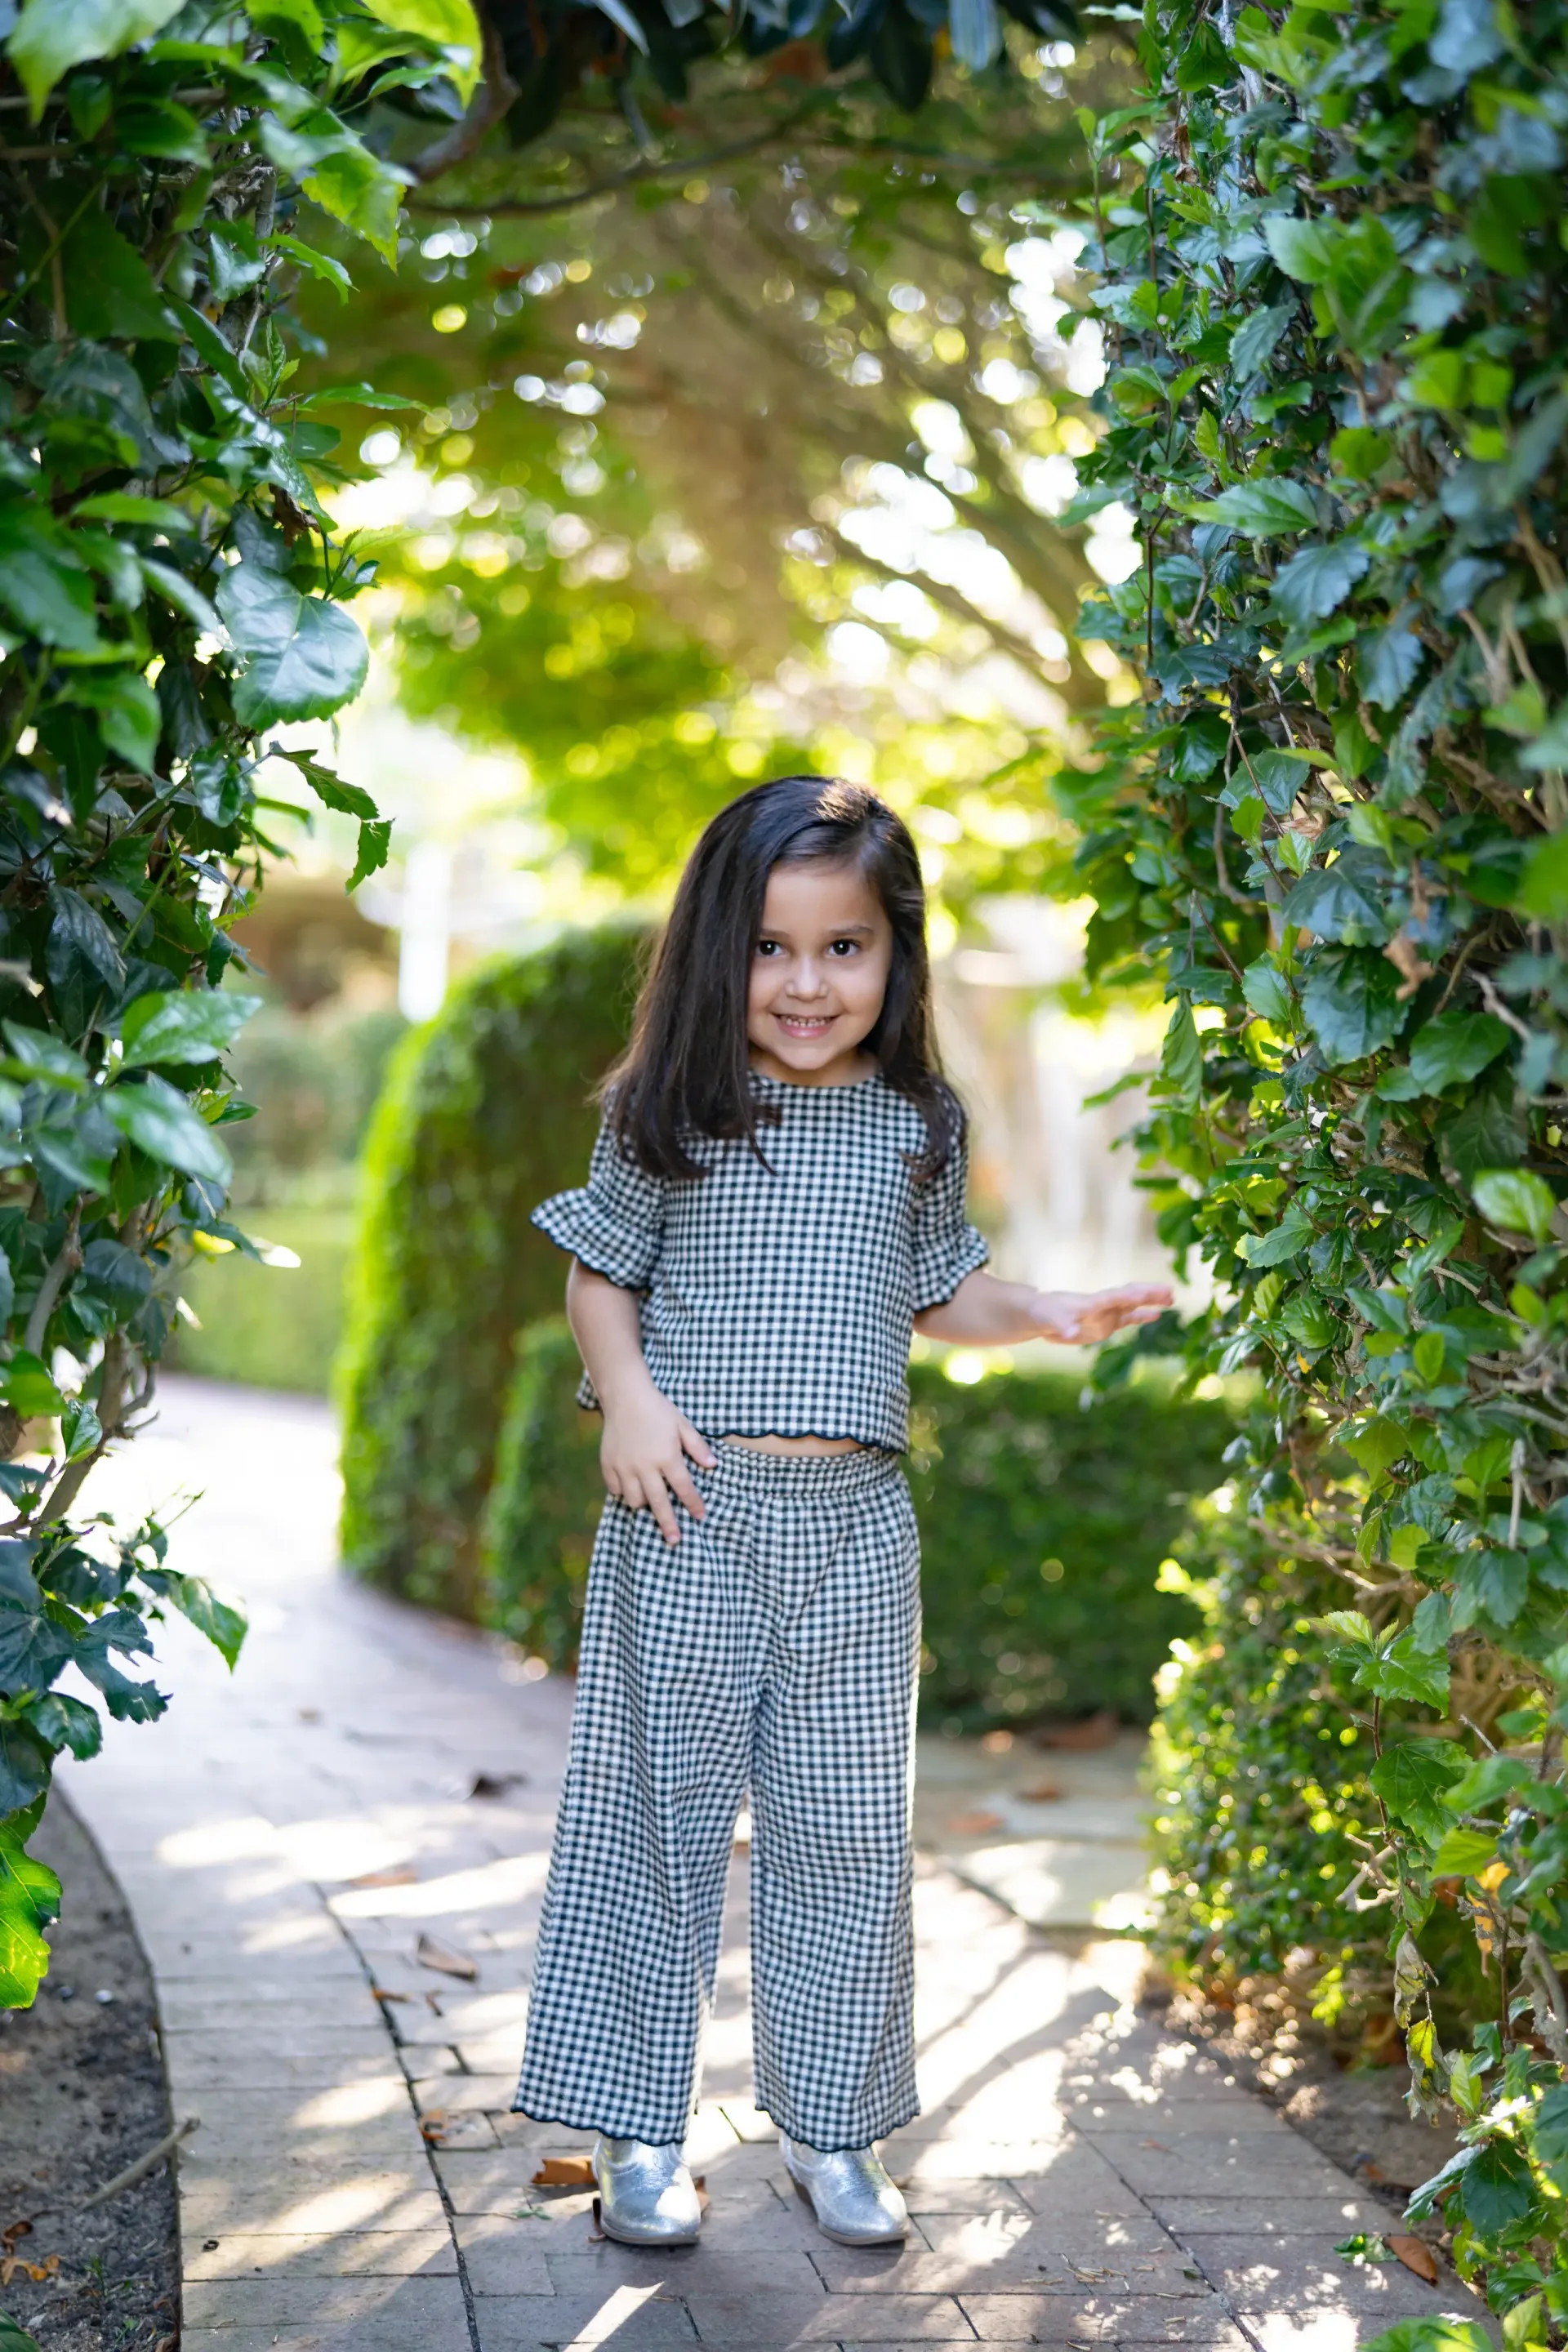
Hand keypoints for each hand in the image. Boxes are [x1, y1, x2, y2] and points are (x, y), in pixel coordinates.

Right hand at [600, 1385, 714, 1546]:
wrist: (625, 1396)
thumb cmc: (658, 1409)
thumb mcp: (683, 1425)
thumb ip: (697, 1447)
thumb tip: (714, 1466)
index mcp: (667, 1456)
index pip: (683, 1488)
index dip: (693, 1504)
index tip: (700, 1516)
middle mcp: (645, 1466)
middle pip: (658, 1503)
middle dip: (668, 1523)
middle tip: (674, 1540)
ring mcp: (624, 1467)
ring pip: (634, 1499)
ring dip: (644, 1504)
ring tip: (650, 1504)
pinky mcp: (608, 1464)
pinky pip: (615, 1488)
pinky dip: (623, 1492)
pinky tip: (630, 1488)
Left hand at [1032, 1284, 1173, 1344]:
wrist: (1041, 1315)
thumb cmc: (1044, 1313)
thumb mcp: (1051, 1320)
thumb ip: (1064, 1326)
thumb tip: (1073, 1333)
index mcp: (1091, 1302)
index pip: (1114, 1297)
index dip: (1130, 1295)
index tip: (1148, 1292)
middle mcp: (1102, 1305)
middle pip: (1129, 1296)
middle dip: (1148, 1294)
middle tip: (1170, 1290)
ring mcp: (1106, 1314)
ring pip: (1132, 1305)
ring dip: (1150, 1302)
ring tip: (1171, 1298)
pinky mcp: (1106, 1324)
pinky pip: (1127, 1319)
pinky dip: (1141, 1317)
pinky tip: (1156, 1316)